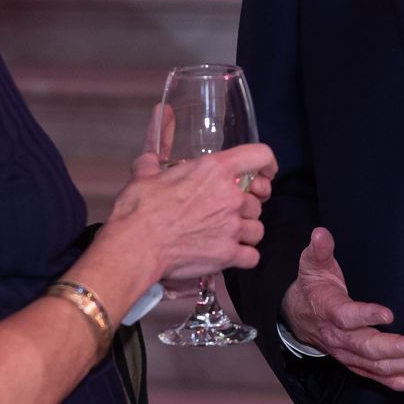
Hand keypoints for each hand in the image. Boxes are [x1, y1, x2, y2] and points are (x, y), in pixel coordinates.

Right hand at [108, 143, 274, 280]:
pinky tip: (230, 255)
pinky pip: (252, 256)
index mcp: (215, 170)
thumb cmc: (139, 209)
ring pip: (257, 229)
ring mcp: (232, 226)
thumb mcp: (145, 175)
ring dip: (246, 232)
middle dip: (246, 206)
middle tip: (229, 212)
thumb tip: (151, 146)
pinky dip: (244, 257)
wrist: (135, 245)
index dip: (267, 163)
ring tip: (228, 235)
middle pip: (257, 200)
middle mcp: (231, 196)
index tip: (265, 173)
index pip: (260, 155)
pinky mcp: (228, 254)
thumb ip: (154, 157)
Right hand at [282, 228, 403, 394]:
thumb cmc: (312, 289)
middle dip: (398, 350)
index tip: (388, 313)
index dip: (365, 316)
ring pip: (380, 369)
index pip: (346, 317)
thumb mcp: (312, 266)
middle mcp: (340, 340)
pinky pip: (386, 380)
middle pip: (369, 350)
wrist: (298, 318)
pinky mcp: (361, 366)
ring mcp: (351, 357)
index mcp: (329, 312)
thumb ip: (319, 251)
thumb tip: (320, 233)